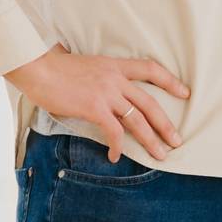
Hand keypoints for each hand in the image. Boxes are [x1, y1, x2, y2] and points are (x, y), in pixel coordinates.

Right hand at [4, 44, 188, 163]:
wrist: (37, 68)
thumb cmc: (54, 68)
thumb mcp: (86, 65)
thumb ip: (99, 75)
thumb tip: (100, 86)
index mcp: (115, 65)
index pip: (150, 69)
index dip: (170, 81)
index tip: (185, 92)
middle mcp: (115, 78)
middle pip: (149, 103)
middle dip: (165, 124)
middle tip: (177, 140)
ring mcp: (106, 93)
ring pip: (137, 120)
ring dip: (150, 139)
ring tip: (160, 154)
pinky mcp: (94, 107)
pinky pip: (113, 131)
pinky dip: (118, 146)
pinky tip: (116, 157)